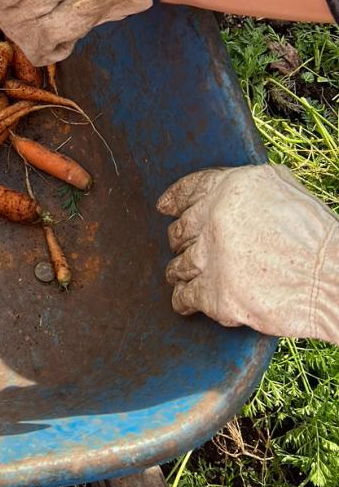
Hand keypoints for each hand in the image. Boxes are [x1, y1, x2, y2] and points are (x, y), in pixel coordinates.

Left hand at [158, 165, 338, 341]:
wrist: (334, 278)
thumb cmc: (316, 234)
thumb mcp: (283, 186)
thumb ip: (249, 184)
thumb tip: (231, 188)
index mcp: (229, 188)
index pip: (189, 189)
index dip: (174, 199)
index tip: (164, 207)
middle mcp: (214, 219)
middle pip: (181, 229)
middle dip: (179, 239)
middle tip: (180, 245)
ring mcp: (213, 258)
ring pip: (181, 264)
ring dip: (179, 270)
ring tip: (179, 274)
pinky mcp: (217, 295)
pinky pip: (187, 297)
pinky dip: (183, 300)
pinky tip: (183, 302)